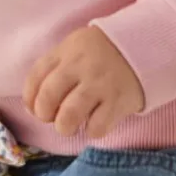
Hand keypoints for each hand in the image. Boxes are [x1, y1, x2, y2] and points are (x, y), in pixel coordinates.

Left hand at [23, 26, 145, 139]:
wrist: (146, 45)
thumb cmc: (104, 51)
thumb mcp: (76, 46)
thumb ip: (55, 67)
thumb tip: (33, 104)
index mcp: (67, 50)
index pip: (35, 77)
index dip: (30, 99)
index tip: (36, 107)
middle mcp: (81, 66)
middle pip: (48, 98)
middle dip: (45, 115)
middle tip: (53, 117)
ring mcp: (100, 84)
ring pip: (68, 117)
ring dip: (65, 127)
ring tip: (71, 124)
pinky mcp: (118, 102)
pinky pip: (96, 128)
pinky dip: (92, 130)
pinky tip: (96, 121)